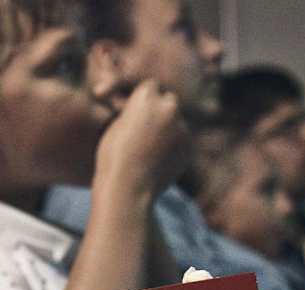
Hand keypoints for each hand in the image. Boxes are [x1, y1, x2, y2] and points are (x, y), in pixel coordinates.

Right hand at [94, 80, 188, 195]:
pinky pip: (182, 141)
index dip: (144, 99)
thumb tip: (150, 110)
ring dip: (169, 131)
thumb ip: (137, 113)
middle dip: (161, 110)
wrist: (128, 188)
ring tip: (149, 151)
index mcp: (146, 97)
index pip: (152, 86)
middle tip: (147, 129)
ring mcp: (182, 127)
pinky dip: (174, 148)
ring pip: (177, 123)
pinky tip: (159, 162)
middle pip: (169, 100)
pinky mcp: (189, 146)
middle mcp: (168, 107)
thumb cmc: (114, 156)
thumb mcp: (118, 126)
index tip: (137, 112)